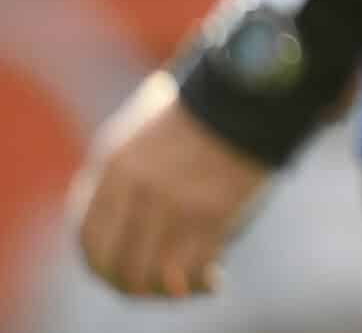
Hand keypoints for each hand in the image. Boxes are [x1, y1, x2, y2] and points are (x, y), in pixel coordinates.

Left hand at [70, 72, 269, 299]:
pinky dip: (200, 283)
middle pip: (116, 264)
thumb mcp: (144, 126)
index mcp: (114, 165)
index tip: (121, 269)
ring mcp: (171, 203)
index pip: (89, 237)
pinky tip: (214, 280)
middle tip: (154, 287)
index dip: (102, 263)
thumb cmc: (203, 107)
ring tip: (188, 287)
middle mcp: (136, 189)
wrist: (251, 94)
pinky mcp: (209, 214)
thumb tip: (115, 209)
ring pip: (150, 275)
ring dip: (167, 290)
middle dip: (133, 285)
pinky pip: (190, 270)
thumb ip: (122, 168)